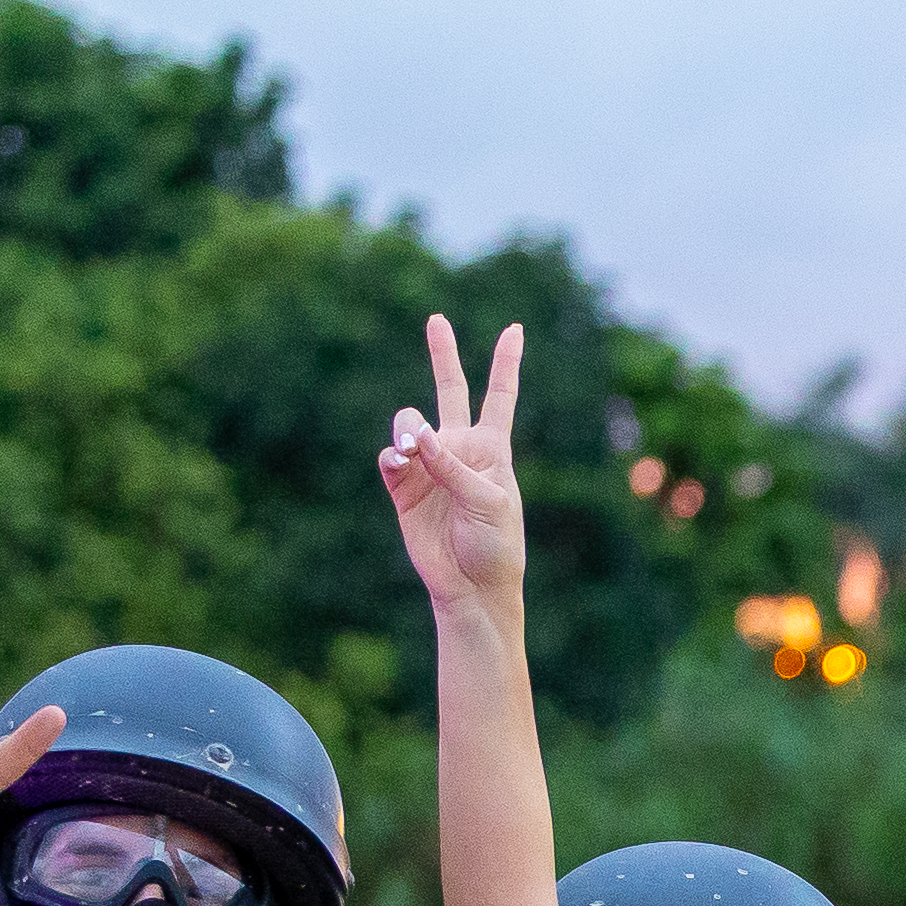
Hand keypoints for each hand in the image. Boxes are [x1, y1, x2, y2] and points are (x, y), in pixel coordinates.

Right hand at [382, 312, 530, 622]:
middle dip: (443, 355)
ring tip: (412, 452)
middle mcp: (458, 449)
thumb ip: (453, 466)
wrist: (470, 585)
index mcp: (492, 449)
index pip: (500, 396)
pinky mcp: (403, 488)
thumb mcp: (488, 502)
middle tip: (436, 320)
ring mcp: (428, 466)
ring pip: (409, 423)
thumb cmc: (494, 545)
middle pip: (449, 391)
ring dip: (408, 430)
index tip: (514, 329)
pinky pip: (390, 458)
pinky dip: (393, 457)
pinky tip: (400, 463)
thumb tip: (418, 435)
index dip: (506, 363)